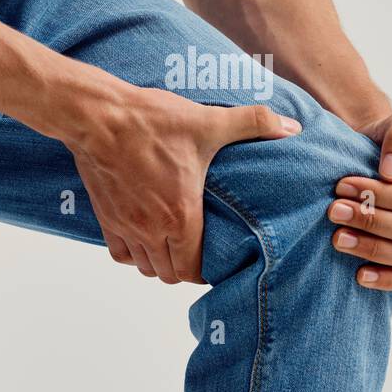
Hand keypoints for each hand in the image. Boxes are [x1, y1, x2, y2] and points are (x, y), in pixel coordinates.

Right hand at [71, 86, 300, 283]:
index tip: (216, 260)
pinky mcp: (106, 217)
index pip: (194, 269)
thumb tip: (291, 126)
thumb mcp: (208, 122)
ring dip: (161, 262)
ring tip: (174, 246)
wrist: (99, 117)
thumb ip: (253, 123)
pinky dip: (133, 254)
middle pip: (169, 274)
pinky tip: (144, 237)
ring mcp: (126, 226)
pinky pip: (119, 253)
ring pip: (145, 267)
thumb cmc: (151, 122)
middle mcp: (152, 229)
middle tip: (199, 253)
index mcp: (180, 216)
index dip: (207, 270)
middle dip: (186, 269)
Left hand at [329, 111, 391, 289]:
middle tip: (333, 211)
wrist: (377, 159)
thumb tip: (391, 172)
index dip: (379, 196)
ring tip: (338, 238)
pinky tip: (359, 275)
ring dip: (371, 249)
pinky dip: (386, 280)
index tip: (343, 186)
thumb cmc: (390, 142)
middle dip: (370, 222)